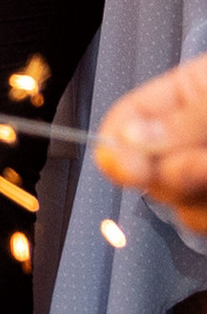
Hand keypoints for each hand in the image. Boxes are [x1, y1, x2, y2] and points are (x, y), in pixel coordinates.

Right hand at [96, 50, 206, 233]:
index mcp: (186, 93)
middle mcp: (190, 135)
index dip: (115, 142)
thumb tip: (125, 140)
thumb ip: (183, 120)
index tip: (116, 164)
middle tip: (204, 165)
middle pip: (146, 170)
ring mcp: (203, 172)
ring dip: (196, 199)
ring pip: (173, 202)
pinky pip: (196, 220)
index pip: (127, 117)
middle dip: (171, 175)